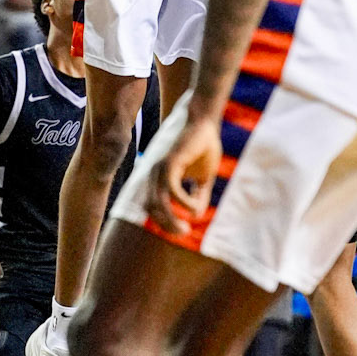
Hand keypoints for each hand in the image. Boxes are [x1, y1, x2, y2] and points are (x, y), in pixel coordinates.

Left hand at [143, 110, 221, 234]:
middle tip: (184, 232)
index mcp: (159, 178)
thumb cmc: (203, 148)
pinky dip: (183, 202)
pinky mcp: (170, 163)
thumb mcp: (203, 178)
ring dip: (171, 218)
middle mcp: (155, 175)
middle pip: (151, 209)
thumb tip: (196, 215)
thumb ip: (199, 196)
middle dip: (166, 225)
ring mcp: (160, 169)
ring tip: (187, 226)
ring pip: (158, 203)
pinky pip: (172, 190)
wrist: (205, 124)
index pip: (152, 208)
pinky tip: (195, 206)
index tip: (184, 229)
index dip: (164, 222)